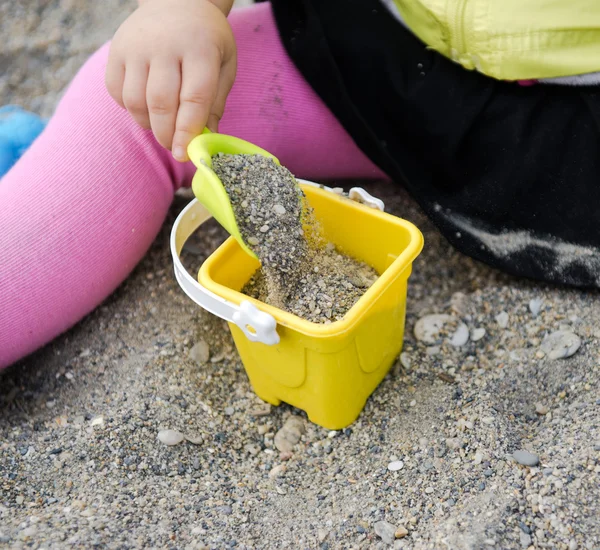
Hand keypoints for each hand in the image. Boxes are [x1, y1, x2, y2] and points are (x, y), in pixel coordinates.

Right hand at [105, 0, 235, 160]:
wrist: (176, 1)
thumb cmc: (206, 40)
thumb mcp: (223, 65)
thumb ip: (215, 103)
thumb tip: (206, 141)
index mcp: (199, 48)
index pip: (193, 98)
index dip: (188, 131)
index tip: (184, 154)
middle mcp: (164, 45)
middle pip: (161, 103)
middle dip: (167, 134)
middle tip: (174, 147)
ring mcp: (136, 46)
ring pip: (135, 101)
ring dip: (148, 124)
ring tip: (162, 126)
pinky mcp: (116, 51)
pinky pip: (117, 92)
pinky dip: (130, 109)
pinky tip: (146, 107)